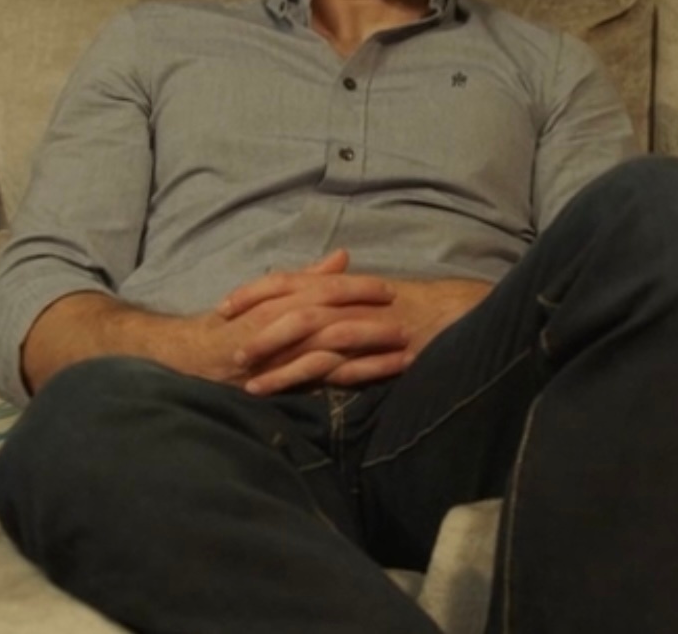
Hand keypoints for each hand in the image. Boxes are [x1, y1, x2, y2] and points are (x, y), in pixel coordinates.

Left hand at [216, 251, 492, 394]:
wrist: (452, 311)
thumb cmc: (405, 303)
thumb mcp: (363, 291)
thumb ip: (331, 286)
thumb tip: (299, 286)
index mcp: (341, 284)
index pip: (289, 280)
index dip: (254, 291)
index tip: (224, 307)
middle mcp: (348, 301)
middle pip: (295, 312)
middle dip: (260, 331)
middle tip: (228, 351)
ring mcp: (364, 328)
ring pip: (315, 344)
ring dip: (280, 364)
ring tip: (250, 384)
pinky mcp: (378, 354)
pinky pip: (342, 370)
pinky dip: (314, 381)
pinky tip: (293, 396)